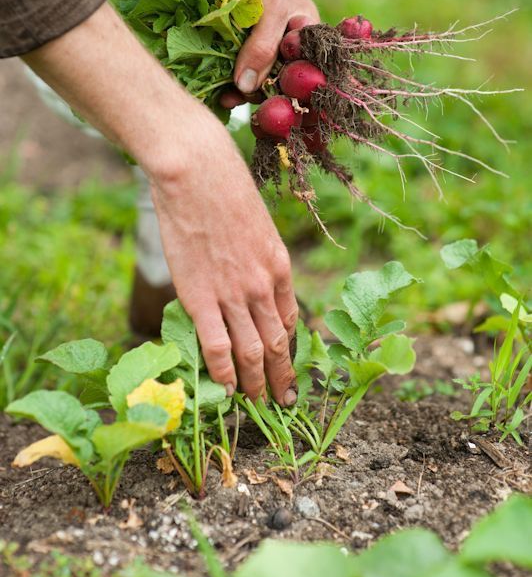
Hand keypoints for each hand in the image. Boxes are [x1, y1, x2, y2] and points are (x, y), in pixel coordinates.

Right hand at [151, 106, 298, 405]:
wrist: (198, 173)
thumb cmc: (224, 189)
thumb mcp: (258, 223)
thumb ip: (259, 256)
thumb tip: (254, 275)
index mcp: (280, 266)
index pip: (291, 318)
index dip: (290, 347)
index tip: (289, 365)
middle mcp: (263, 286)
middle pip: (278, 343)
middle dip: (282, 377)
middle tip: (284, 401)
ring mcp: (234, 294)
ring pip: (253, 351)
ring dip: (257, 383)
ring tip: (257, 403)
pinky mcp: (201, 297)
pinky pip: (217, 345)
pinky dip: (224, 372)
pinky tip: (225, 390)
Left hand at [197, 0, 319, 108]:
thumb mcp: (271, 8)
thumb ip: (262, 49)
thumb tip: (246, 88)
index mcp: (300, 32)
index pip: (301, 73)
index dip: (290, 95)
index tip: (275, 114)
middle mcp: (275, 36)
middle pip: (268, 77)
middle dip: (254, 93)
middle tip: (236, 102)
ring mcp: (247, 34)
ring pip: (241, 71)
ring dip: (229, 85)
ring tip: (219, 95)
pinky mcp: (220, 29)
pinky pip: (217, 56)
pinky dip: (210, 69)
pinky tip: (203, 82)